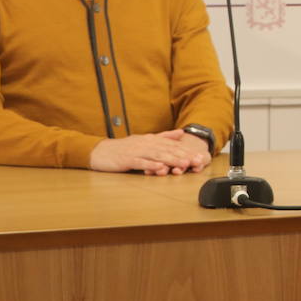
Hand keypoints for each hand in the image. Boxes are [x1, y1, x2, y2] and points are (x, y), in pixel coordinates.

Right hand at [89, 130, 212, 174]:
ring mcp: (137, 151)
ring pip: (157, 155)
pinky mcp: (127, 159)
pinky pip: (141, 162)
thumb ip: (164, 136)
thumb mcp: (145, 140)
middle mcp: (146, 144)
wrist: (101, 152)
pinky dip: (151, 165)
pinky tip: (160, 168)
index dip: (187, 150)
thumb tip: (181, 132)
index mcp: (151, 140)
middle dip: (183, 155)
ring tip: (183, 164)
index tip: (199, 156)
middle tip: (196, 161)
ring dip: (171, 160)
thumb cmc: (124, 148)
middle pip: (168, 150)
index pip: (172, 145)